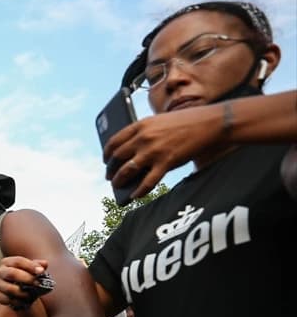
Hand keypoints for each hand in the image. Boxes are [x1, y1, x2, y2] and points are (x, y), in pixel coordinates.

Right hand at [0, 256, 48, 308]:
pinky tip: (24, 302)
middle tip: (38, 284)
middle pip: (12, 273)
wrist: (21, 292)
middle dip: (27, 279)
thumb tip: (44, 264)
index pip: (18, 261)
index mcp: (8, 262)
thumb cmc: (28, 278)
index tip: (41, 271)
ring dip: (23, 293)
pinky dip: (17, 302)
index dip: (30, 266)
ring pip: (9, 288)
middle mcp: (0, 271)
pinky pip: (6, 299)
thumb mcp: (34, 271)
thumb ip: (39, 266)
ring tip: (32, 295)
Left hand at [103, 105, 219, 199]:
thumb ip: (145, 132)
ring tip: (117, 186)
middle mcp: (144, 138)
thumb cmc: (187, 122)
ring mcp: (154, 151)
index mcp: (141, 125)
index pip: (114, 141)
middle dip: (111, 169)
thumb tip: (131, 151)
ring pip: (127, 171)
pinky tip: (135, 195)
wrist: (211, 123)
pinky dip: (139, 191)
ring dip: (119, 181)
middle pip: (117, 157)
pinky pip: (147, 182)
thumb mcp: (161, 121)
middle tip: (109, 176)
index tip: (106, 160)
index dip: (107, 153)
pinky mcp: (166, 163)